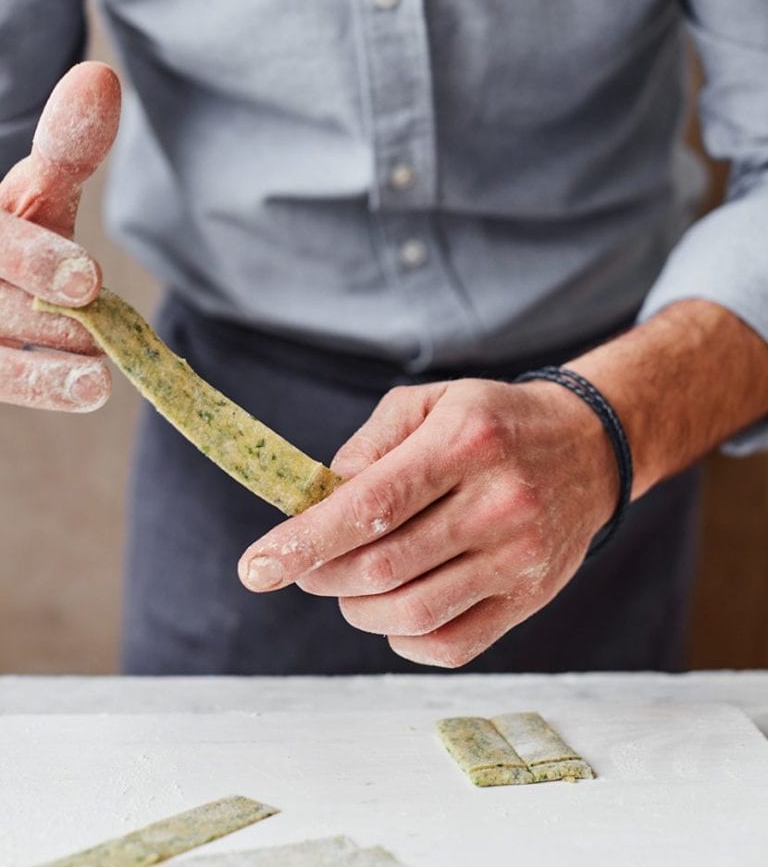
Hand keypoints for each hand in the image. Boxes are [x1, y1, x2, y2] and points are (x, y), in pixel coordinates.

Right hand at [0, 61, 120, 411]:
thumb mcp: (36, 192)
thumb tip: (102, 82)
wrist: (2, 277)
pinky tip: (88, 389)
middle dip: (37, 306)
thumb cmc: (15, 236)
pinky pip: (2, 378)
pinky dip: (40, 385)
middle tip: (93, 311)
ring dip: (37, 366)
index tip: (87, 279)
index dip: (28, 255)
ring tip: (99, 378)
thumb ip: (66, 150)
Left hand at [238, 378, 617, 666]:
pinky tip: (393, 607)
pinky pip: (450, 645)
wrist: (588, 450)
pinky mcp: (529, 598)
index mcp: (465, 444)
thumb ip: (369, 443)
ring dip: (356, 608)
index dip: (304, 540)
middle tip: (304, 564)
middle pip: (382, 567)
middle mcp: (497, 504)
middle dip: (321, 574)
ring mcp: (518, 559)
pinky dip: (402, 636)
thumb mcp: (431, 403)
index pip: (371, 504)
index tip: (255, 568)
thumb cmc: (494, 423)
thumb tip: (321, 498)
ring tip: (348, 584)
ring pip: (411, 612)